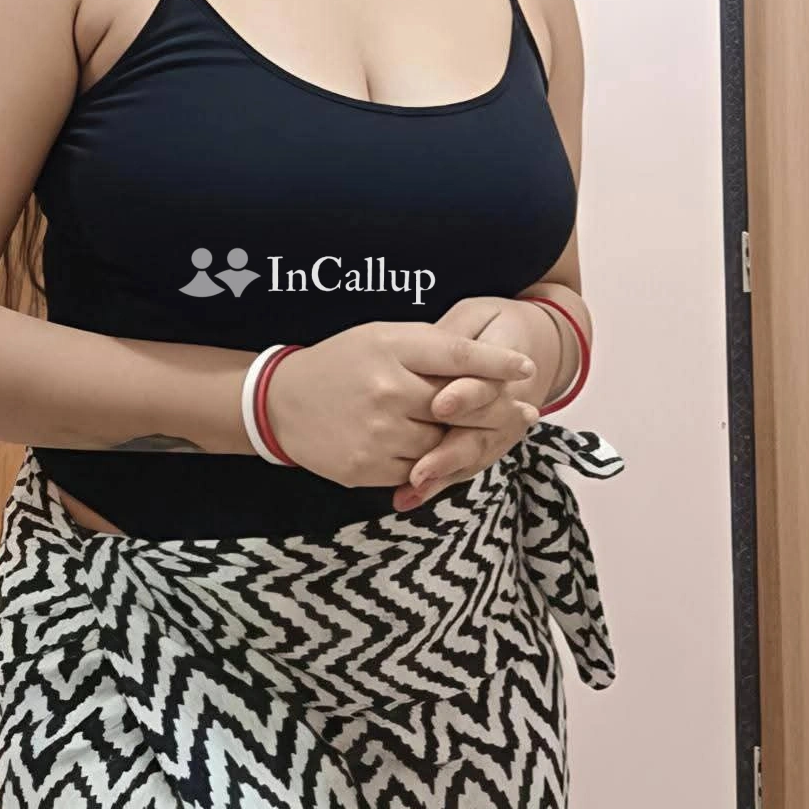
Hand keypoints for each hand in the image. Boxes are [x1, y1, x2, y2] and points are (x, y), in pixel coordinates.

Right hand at [262, 314, 538, 495]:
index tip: (528, 368)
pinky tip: (437, 453)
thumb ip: (434, 348)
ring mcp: (376, 433)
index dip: (497, 361)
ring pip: (444, 445)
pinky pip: (418, 471)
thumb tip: (496, 366)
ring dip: (464, 441)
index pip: (457, 353)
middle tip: (526, 412)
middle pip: (461, 406)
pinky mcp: (366, 467)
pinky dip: (433, 463)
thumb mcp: (384, 338)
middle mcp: (386, 390)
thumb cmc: (344, 363)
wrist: (281, 402)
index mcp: (392, 348)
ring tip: (482, 433)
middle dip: (498, 411)